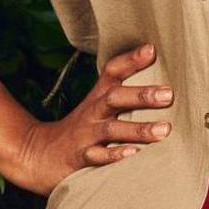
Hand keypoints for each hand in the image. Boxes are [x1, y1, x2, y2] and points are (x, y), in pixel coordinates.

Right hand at [13, 41, 173, 196]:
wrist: (39, 154)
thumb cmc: (82, 127)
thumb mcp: (98, 103)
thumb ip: (124, 87)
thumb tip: (154, 63)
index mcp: (99, 97)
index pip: (113, 71)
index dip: (130, 60)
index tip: (152, 50)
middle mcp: (93, 112)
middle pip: (114, 98)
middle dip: (141, 95)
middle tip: (169, 94)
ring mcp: (86, 135)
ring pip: (111, 130)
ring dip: (138, 129)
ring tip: (164, 130)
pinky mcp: (81, 158)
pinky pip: (98, 157)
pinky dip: (115, 156)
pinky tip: (133, 155)